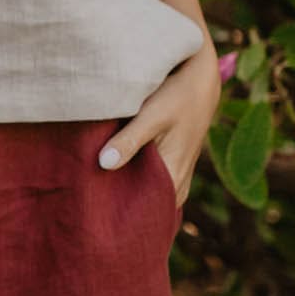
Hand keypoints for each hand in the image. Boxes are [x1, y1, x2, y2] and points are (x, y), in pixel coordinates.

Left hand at [98, 40, 222, 208]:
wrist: (201, 79)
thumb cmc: (177, 96)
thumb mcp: (152, 116)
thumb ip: (130, 140)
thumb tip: (104, 164)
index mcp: (173, 175)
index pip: (147, 212)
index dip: (123, 216)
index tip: (97, 216)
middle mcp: (178, 180)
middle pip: (148, 208)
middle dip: (124, 210)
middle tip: (93, 211)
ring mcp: (178, 172)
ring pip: (152, 196)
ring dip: (132, 198)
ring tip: (102, 201)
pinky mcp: (173, 162)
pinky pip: (155, 185)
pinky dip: (139, 186)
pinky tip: (117, 181)